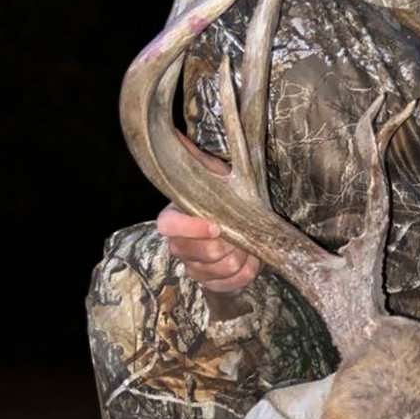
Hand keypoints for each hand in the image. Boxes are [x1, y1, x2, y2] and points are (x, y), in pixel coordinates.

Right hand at [155, 137, 260, 292]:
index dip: (191, 229)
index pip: (168, 228)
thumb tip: (175, 134)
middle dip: (229, 243)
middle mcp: (177, 247)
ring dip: (241, 256)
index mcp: (172, 219)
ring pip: (220, 269)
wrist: (233, 229)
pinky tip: (251, 258)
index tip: (217, 225)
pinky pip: (232, 284)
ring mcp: (193, 268)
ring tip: (247, 241)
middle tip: (242, 230)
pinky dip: (248, 271)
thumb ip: (194, 158)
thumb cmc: (220, 198)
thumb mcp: (210, 175)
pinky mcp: (211, 284)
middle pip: (200, 253)